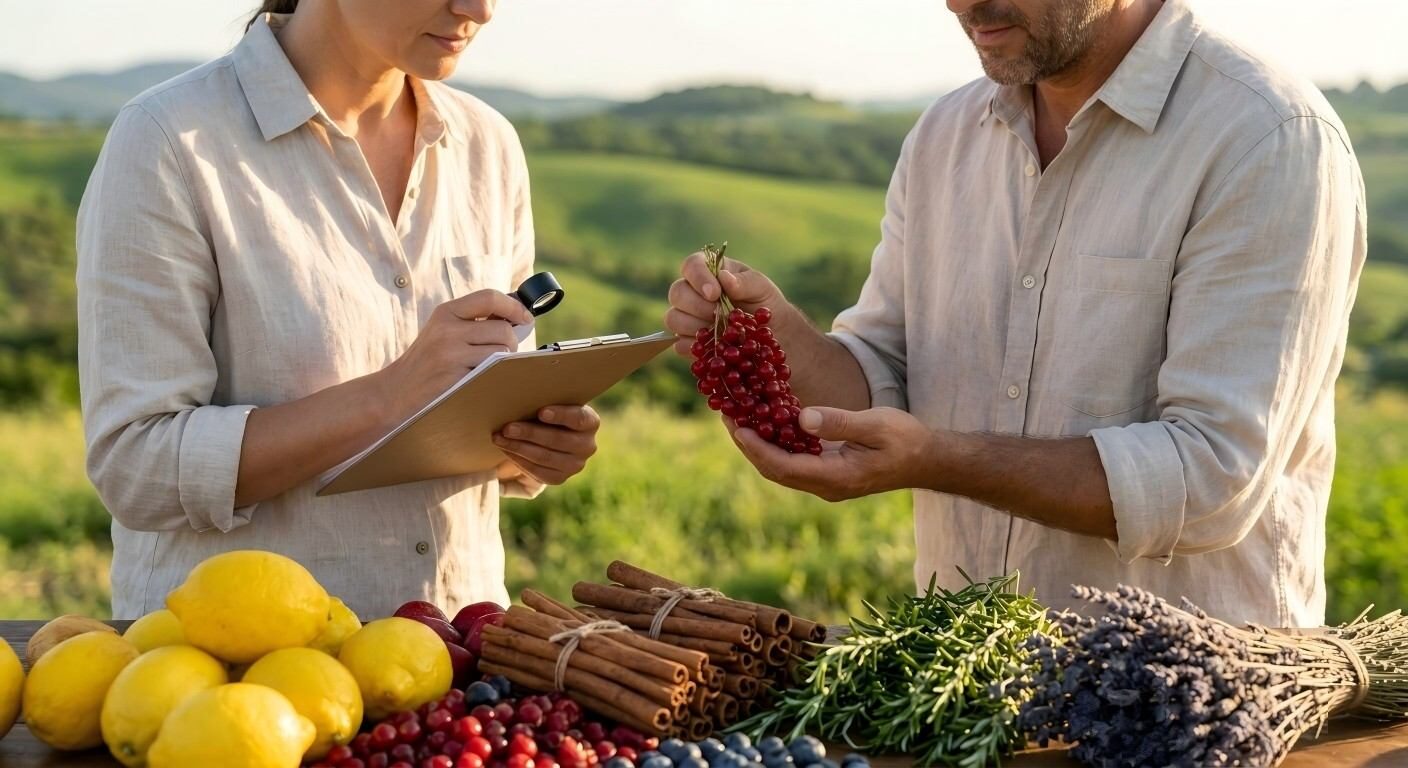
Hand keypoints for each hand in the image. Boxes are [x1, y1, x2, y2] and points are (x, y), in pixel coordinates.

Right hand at [377, 289, 532, 419]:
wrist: (396, 391)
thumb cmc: (428, 362)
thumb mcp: (443, 331)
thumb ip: (473, 322)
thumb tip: (516, 317)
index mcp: (446, 313)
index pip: (489, 297)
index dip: (514, 306)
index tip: (525, 318)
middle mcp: (447, 329)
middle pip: (503, 329)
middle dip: (511, 343)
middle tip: (503, 354)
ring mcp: (451, 354)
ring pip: (502, 352)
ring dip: (505, 362)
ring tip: (489, 368)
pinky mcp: (456, 377)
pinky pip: (492, 372)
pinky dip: (495, 376)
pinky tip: (482, 380)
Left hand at [492, 405, 600, 485]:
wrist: (545, 436)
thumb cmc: (544, 412)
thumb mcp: (548, 404)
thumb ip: (542, 401)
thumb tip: (523, 399)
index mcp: (590, 422)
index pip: (579, 419)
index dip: (561, 415)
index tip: (541, 412)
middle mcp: (587, 446)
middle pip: (558, 440)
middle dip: (530, 433)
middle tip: (507, 428)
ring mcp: (575, 465)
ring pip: (545, 457)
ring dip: (519, 447)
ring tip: (499, 438)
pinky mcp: (560, 478)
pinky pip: (538, 471)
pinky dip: (519, 460)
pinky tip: (506, 450)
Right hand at [665, 251, 785, 356]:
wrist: (773, 337)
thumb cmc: (767, 305)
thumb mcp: (763, 289)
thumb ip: (745, 282)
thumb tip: (723, 277)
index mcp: (710, 272)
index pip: (692, 265)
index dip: (698, 278)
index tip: (714, 293)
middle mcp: (693, 292)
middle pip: (676, 292)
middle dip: (697, 305)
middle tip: (719, 315)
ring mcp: (688, 318)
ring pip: (673, 319)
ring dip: (695, 327)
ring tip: (720, 332)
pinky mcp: (688, 343)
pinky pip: (679, 345)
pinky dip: (697, 347)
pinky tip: (716, 347)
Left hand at [727, 406, 936, 501]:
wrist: (928, 461)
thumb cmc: (907, 440)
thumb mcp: (877, 424)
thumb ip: (839, 422)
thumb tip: (801, 418)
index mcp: (836, 477)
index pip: (784, 467)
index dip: (756, 448)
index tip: (736, 426)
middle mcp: (826, 486)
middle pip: (774, 470)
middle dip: (748, 445)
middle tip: (727, 414)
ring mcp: (826, 483)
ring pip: (780, 468)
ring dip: (758, 445)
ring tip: (738, 415)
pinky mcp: (828, 474)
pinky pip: (792, 462)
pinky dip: (775, 444)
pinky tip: (765, 421)